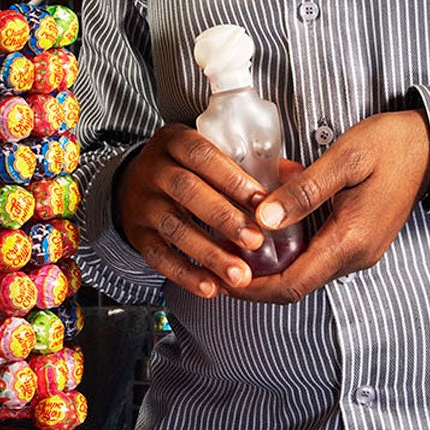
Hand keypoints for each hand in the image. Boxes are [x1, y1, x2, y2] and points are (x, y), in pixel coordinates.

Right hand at [113, 124, 275, 298]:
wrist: (133, 183)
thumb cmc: (185, 168)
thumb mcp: (209, 154)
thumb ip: (250, 164)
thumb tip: (296, 176)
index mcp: (176, 142)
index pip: (203, 155)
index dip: (232, 179)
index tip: (262, 202)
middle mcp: (155, 170)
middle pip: (187, 190)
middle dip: (223, 218)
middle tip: (255, 241)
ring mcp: (143, 202)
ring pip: (175, 227)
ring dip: (209, 253)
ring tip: (239, 275)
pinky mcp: (137, 233)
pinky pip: (158, 256)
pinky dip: (185, 274)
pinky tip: (211, 287)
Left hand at [230, 109, 429, 304]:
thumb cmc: (391, 145)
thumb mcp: (346, 159)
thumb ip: (305, 190)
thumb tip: (265, 218)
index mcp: (351, 241)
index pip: (293, 285)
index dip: (254, 289)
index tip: (222, 279)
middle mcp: (356, 256)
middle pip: (296, 285)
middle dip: (255, 280)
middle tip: (217, 262)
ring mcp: (359, 251)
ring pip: (306, 272)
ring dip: (270, 265)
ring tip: (233, 245)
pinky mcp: (359, 240)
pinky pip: (316, 256)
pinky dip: (287, 249)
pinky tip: (265, 226)